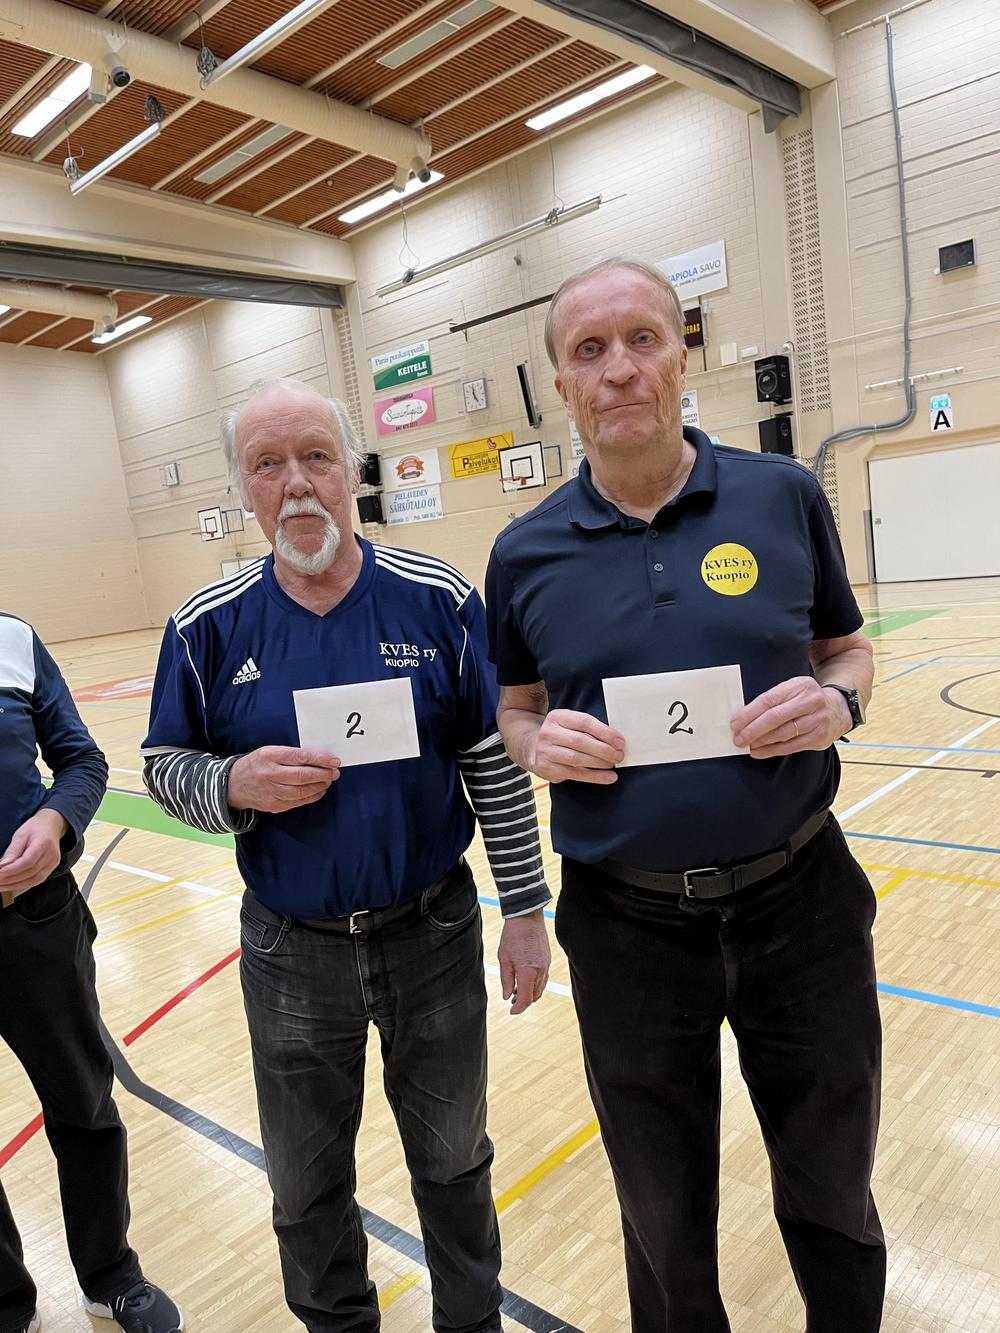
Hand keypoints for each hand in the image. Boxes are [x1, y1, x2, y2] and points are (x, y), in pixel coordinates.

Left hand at [0, 808, 68, 892]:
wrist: (51, 826)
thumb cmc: (35, 828)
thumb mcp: (21, 834)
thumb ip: (12, 850)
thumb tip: (2, 865)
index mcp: (44, 843)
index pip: (28, 861)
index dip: (12, 870)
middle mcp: (51, 855)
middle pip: (30, 872)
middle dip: (11, 879)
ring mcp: (53, 863)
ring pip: (34, 880)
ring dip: (16, 885)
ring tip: (2, 886)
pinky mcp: (51, 868)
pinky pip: (37, 880)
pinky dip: (24, 884)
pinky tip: (12, 885)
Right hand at [227, 746, 340, 812]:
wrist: (232, 785)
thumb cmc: (255, 764)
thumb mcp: (269, 752)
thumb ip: (290, 754)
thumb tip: (319, 757)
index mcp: (269, 756)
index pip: (300, 756)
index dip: (321, 759)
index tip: (334, 760)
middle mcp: (269, 774)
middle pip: (303, 776)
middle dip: (324, 774)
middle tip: (335, 772)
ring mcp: (271, 792)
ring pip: (302, 791)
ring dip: (320, 786)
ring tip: (328, 780)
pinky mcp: (273, 805)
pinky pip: (297, 802)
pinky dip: (311, 796)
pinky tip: (318, 790)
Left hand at [498, 910, 550, 1014]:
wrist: (526, 917)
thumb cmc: (512, 936)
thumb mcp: (504, 959)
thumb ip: (506, 980)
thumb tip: (506, 996)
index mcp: (527, 972)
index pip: (525, 999)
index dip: (518, 1008)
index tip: (511, 1011)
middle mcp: (540, 971)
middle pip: (535, 996)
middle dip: (524, 1002)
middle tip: (512, 1002)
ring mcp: (546, 965)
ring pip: (540, 988)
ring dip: (530, 993)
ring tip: (517, 992)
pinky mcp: (547, 959)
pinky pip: (544, 978)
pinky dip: (536, 984)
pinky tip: (526, 981)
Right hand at [530, 709, 624, 784]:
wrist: (532, 748)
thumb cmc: (560, 736)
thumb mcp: (569, 724)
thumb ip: (588, 730)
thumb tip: (616, 741)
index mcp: (557, 717)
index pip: (584, 722)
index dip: (605, 732)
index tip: (620, 741)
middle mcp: (549, 733)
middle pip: (581, 741)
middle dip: (604, 749)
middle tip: (619, 755)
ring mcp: (546, 751)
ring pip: (577, 758)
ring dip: (599, 763)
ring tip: (613, 763)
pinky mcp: (548, 768)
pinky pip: (575, 774)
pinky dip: (595, 776)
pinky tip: (608, 777)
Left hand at [731, 677, 848, 758]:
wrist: (839, 708)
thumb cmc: (806, 700)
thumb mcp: (793, 690)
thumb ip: (773, 700)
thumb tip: (743, 717)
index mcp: (800, 685)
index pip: (769, 700)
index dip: (749, 713)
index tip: (735, 723)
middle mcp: (811, 701)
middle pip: (775, 717)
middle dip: (752, 729)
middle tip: (738, 738)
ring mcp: (818, 720)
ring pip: (783, 733)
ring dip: (761, 741)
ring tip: (747, 745)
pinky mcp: (820, 737)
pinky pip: (791, 746)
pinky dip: (772, 750)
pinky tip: (759, 752)